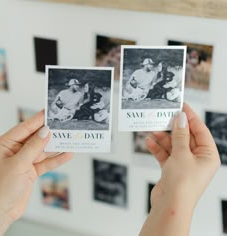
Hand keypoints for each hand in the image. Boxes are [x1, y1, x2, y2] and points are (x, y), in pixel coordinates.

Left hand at [0, 111, 71, 234]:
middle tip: (63, 125)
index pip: (25, 127)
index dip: (38, 119)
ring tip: (69, 139)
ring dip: (56, 146)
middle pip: (36, 138)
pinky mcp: (30, 171)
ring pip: (43, 150)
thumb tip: (45, 132)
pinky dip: (56, 159)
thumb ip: (34, 147)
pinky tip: (66, 154)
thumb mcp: (18, 164)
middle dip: (50, 133)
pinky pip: (46, 162)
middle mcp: (15, 151)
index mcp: (5, 144)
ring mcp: (23, 161)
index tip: (49, 112)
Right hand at [139, 103, 219, 235]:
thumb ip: (180, 135)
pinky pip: (165, 154)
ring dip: (163, 137)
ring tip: (152, 128)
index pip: (200, 131)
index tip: (181, 106)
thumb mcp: (182, 154)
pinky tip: (148, 142)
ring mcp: (184, 164)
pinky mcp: (172, 169)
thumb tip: (180, 118)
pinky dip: (157, 148)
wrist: (170, 206)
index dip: (190, 117)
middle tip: (163, 115)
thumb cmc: (182, 183)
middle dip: (173, 128)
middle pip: (185, 137)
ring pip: (173, 145)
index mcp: (208, 155)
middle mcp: (197, 159)